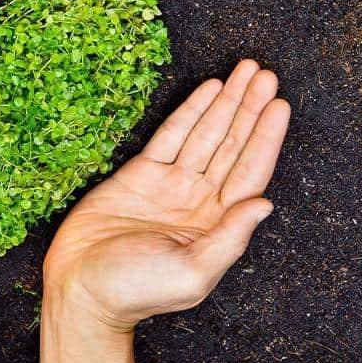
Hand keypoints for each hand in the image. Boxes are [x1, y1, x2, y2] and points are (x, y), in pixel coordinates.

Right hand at [39, 59, 289, 362]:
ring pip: (205, 134)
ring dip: (226, 103)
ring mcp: (169, 183)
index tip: (278, 105)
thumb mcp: (192, 274)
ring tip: (244, 72)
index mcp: (216, 223)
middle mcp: (198, 198)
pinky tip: (207, 91)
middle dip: (249, 109)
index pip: (250, 172)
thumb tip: (265, 204)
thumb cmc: (137, 290)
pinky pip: (169, 136)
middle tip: (265, 74)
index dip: (266, 138)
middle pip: (232, 145)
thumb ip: (230, 239)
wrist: (82, 286)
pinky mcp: (138, 173)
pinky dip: (189, 112)